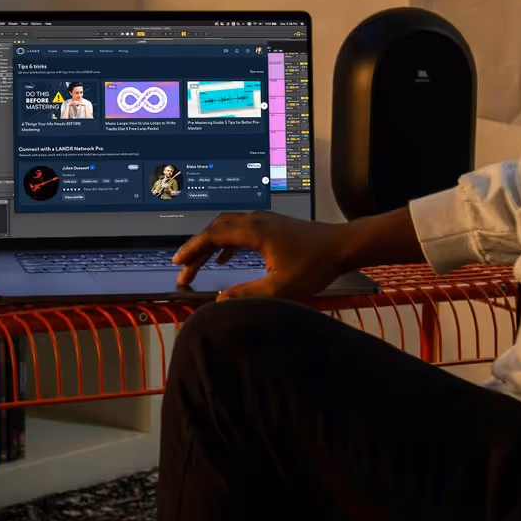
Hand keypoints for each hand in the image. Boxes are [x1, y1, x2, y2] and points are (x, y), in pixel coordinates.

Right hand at [172, 210, 354, 299]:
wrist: (343, 245)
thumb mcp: (281, 286)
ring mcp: (264, 220)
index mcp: (253, 231)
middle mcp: (255, 220)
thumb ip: (248, 294)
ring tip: (199, 265)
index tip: (178, 263)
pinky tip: (226, 258)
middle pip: (215, 230)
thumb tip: (221, 300)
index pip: (212, 237)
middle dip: (197, 250)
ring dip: (211, 246)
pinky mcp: (272, 225)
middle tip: (184, 269)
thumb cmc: (316, 263)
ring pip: (227, 228)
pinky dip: (226, 243)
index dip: (192, 250)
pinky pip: (240, 230)